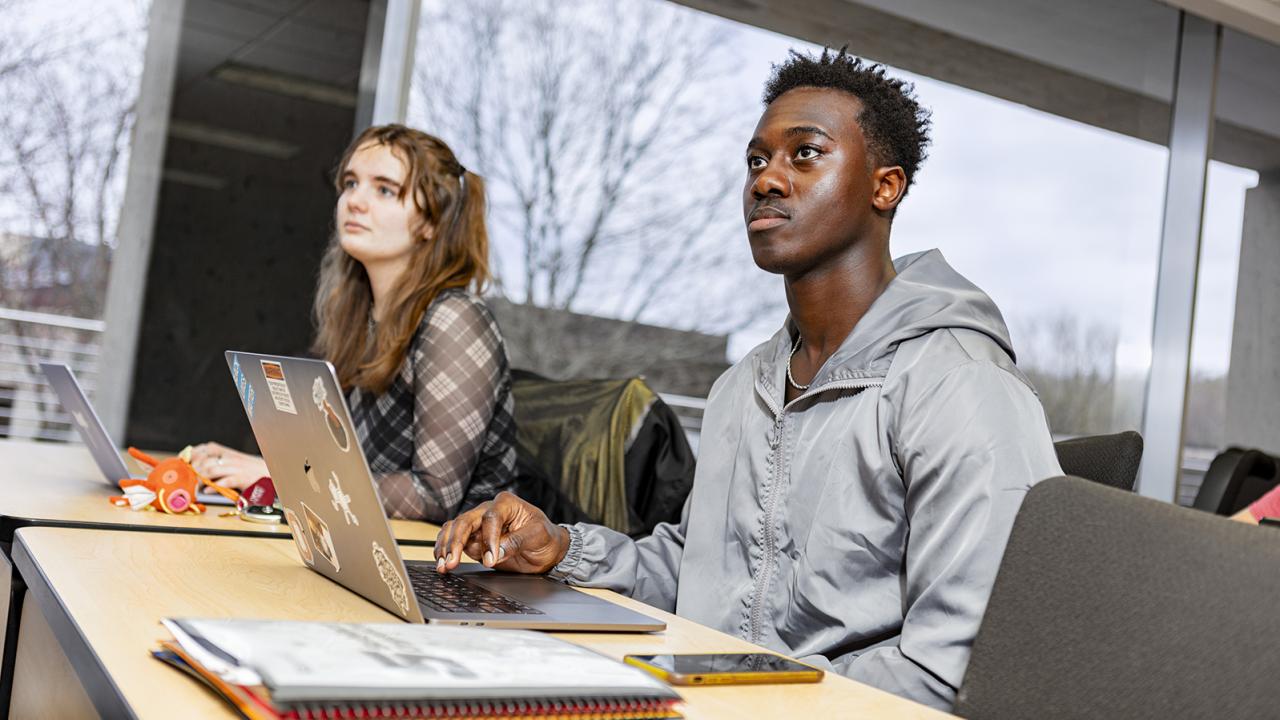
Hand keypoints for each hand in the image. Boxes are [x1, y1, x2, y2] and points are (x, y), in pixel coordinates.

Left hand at [189, 442, 268, 490]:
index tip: (183, 462)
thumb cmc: (249, 470)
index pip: (206, 448)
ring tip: (195, 486)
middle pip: (206, 461)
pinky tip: (207, 490)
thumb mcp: (233, 463)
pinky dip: (214, 486)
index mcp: (228, 452)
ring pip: (212, 469)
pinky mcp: (242, 478)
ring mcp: (237, 467)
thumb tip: (198, 467)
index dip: (192, 455)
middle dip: (194, 471)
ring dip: (201, 479)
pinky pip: (225, 481)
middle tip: (188, 479)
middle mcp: (231, 458)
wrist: (270, 474)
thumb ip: (218, 463)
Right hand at [434, 491, 569, 574]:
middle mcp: (489, 510)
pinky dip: (445, 550)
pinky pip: (453, 540)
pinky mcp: (473, 539)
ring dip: (446, 547)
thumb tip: (496, 553)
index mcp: (507, 504)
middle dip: (456, 542)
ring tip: (444, 565)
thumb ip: (517, 541)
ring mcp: (479, 525)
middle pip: (465, 522)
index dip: (488, 539)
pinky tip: (441, 561)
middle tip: (453, 562)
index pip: (491, 518)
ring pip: (454, 529)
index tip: (490, 560)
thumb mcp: (538, 536)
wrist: (546, 549)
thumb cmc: (545, 537)